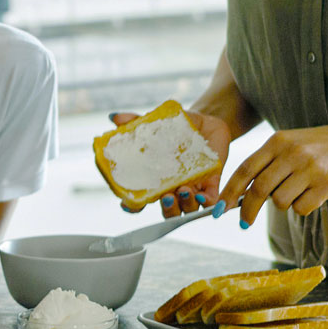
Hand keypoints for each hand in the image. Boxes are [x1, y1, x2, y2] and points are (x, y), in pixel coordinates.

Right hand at [109, 107, 233, 215]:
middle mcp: (174, 189)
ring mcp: (193, 188)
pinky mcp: (212, 183)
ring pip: (188, 209)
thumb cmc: (178, 129)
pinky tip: (202, 194)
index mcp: (156, 180)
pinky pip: (211, 201)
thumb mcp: (157, 124)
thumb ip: (137, 122)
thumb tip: (115, 117)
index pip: (141, 200)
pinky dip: (208, 202)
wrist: (207, 123)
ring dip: (185, 204)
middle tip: (165, 197)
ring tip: (184, 190)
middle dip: (167, 209)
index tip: (126, 204)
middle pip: (168, 211)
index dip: (132, 206)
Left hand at [219, 121, 327, 226]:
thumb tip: (241, 193)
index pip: (245, 169)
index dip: (229, 191)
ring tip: (297, 192)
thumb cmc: (318, 146)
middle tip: (244, 223)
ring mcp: (310, 169)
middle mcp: (292, 153)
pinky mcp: (326, 185)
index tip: (220, 209)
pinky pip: (302, 208)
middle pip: (259, 189)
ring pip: (280, 202)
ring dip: (283, 204)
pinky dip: (302, 207)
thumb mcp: (290, 143)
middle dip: (248, 210)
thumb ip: (267, 163)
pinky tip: (312, 195)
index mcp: (278, 141)